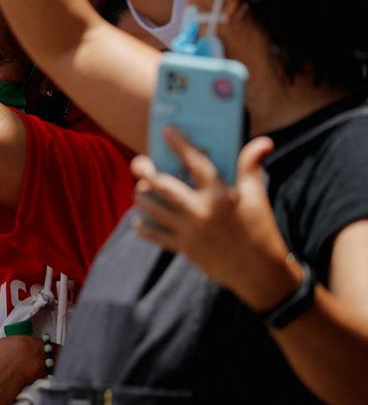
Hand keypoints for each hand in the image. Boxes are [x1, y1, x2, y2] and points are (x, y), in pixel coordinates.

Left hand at [131, 129, 293, 307]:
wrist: (260, 274)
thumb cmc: (260, 230)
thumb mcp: (258, 197)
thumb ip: (251, 167)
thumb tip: (264, 141)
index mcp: (221, 196)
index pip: (196, 163)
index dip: (180, 144)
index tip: (167, 130)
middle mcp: (201, 211)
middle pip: (163, 186)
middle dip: (146, 172)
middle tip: (139, 164)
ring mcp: (190, 231)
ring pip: (153, 209)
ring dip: (142, 197)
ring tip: (140, 189)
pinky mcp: (184, 248)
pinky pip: (154, 235)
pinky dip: (143, 226)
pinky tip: (140, 219)